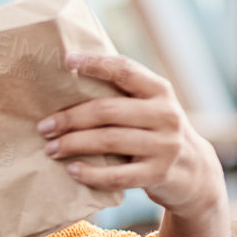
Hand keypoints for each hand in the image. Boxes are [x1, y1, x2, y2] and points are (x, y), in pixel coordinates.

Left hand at [39, 52, 226, 221]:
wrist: (193, 171)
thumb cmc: (153, 132)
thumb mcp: (148, 107)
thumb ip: (121, 95)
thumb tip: (68, 75)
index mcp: (160, 91)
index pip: (125, 70)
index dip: (96, 63)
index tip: (67, 60)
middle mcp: (166, 115)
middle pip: (107, 110)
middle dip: (70, 118)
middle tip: (43, 127)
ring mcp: (165, 146)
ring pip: (109, 141)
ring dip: (73, 144)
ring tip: (50, 148)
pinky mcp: (158, 174)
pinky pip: (117, 176)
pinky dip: (90, 173)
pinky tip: (72, 170)